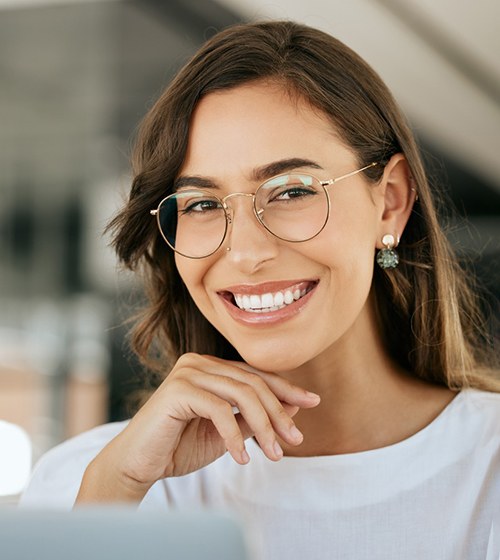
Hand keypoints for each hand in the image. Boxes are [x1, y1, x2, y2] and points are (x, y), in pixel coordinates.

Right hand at [76, 353, 319, 502]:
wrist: (138, 464)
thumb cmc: (179, 446)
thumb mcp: (227, 432)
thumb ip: (254, 417)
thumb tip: (294, 406)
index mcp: (210, 367)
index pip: (256, 374)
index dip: (286, 388)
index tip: (313, 402)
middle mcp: (199, 362)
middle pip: (253, 383)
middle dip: (278, 413)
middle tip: (295, 440)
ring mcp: (188, 372)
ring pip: (242, 394)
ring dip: (264, 426)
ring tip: (275, 454)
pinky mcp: (178, 389)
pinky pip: (220, 410)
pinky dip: (235, 436)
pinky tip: (243, 458)